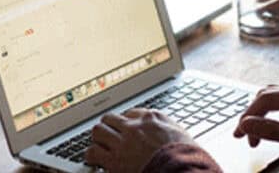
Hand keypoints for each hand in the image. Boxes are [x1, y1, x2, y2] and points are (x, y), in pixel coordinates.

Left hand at [85, 108, 200, 171]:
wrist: (181, 171)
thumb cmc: (186, 156)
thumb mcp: (181, 133)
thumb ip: (166, 127)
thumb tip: (162, 129)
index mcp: (151, 118)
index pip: (130, 112)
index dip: (126, 122)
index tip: (125, 129)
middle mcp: (134, 127)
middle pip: (110, 118)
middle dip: (108, 127)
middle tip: (109, 136)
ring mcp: (122, 143)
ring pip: (98, 131)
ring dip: (98, 139)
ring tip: (100, 146)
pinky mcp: (114, 161)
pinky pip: (92, 152)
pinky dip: (92, 156)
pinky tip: (95, 160)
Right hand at [234, 85, 278, 172]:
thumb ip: (273, 131)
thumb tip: (247, 124)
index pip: (268, 98)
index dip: (250, 115)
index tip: (240, 132)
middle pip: (269, 96)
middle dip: (253, 115)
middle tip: (242, 135)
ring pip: (276, 100)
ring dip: (261, 116)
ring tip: (253, 134)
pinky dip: (272, 118)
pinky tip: (268, 128)